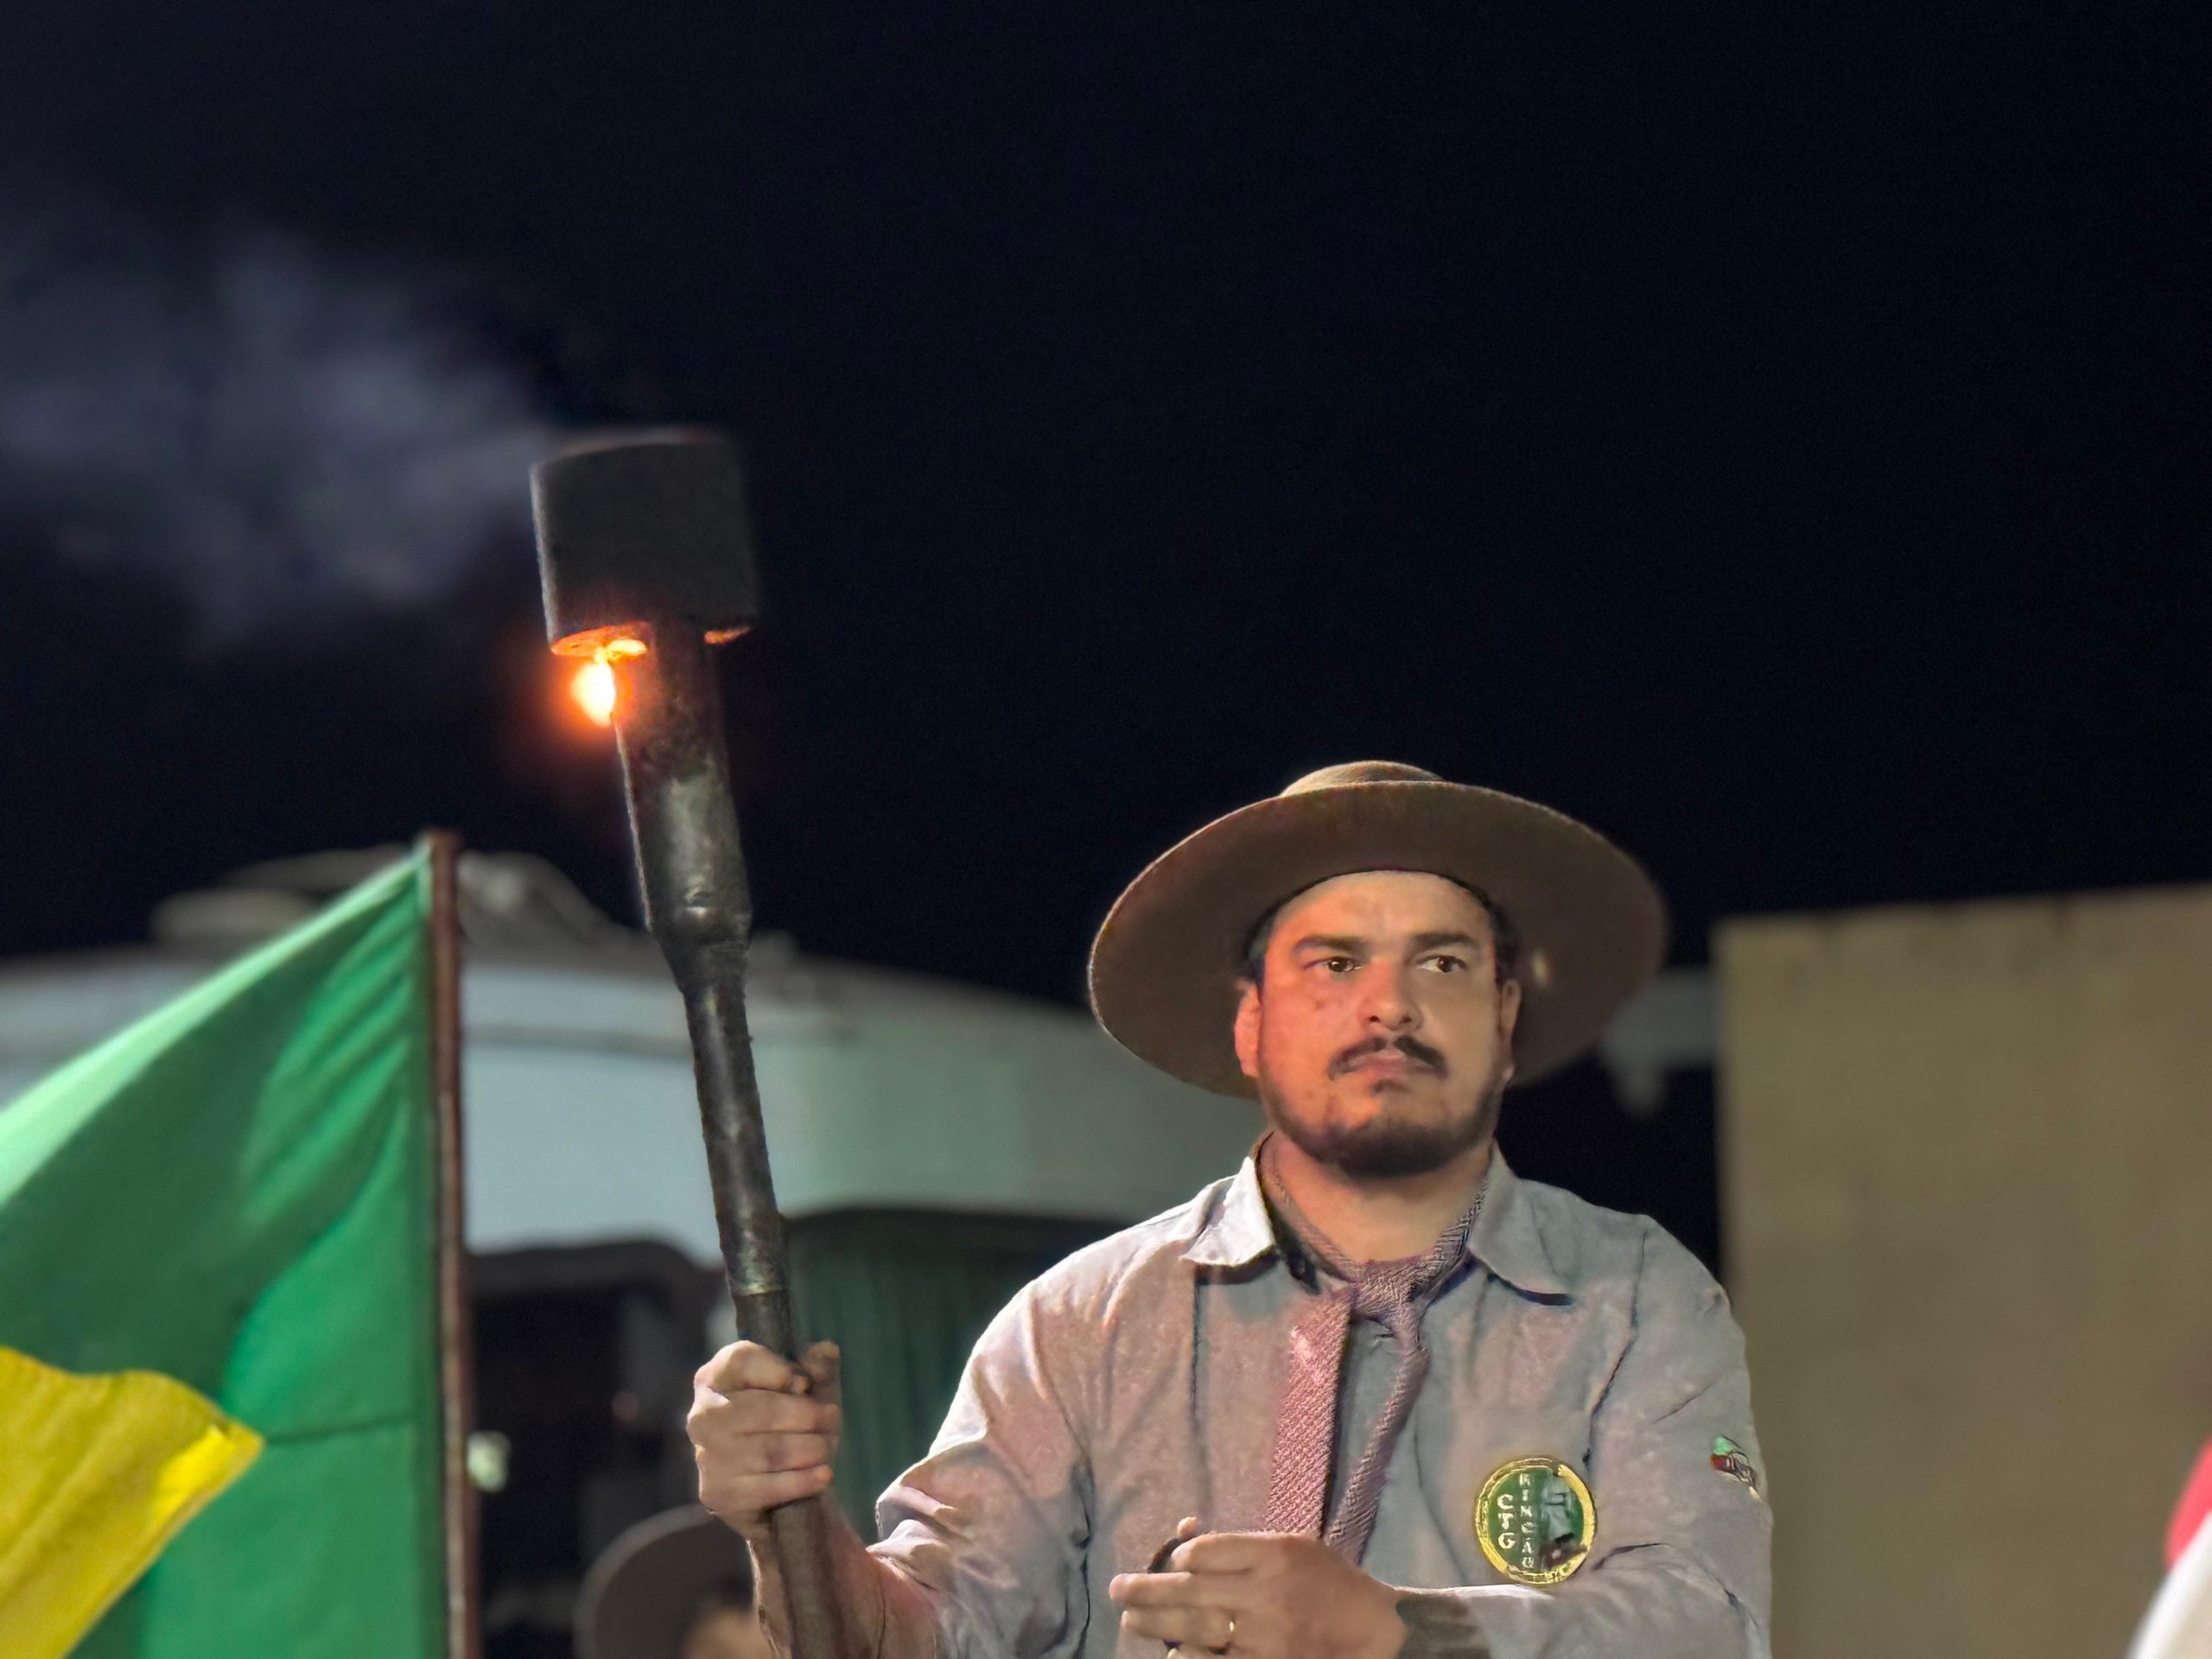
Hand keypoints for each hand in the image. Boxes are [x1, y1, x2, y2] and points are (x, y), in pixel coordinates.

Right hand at [687, 1339, 841, 1539]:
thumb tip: (827, 1350)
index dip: (779, 1370)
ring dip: (811, 1449)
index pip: (741, 1360)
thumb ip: (818, 1367)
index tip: (805, 1384)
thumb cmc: (792, 1425)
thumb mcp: (810, 1391)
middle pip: (764, 1409)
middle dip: (809, 1415)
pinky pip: (770, 1486)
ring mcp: (707, 1456)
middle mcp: (703, 1415)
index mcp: (715, 1378)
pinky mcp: (717, 1494)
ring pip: (771, 1450)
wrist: (776, 1491)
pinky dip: (803, 1481)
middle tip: (832, 1419)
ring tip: (827, 1448)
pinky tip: (823, 1475)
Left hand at [1109, 1531, 1406, 1658]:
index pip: (1207, 1550)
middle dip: (1146, 1589)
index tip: (1173, 1561)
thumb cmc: (1328, 1583)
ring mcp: (1263, 1636)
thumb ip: (1241, 1544)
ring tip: (1131, 1620)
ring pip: (1195, 1628)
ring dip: (1156, 1624)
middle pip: (1191, 1589)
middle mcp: (1265, 1593)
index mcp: (1274, 1554)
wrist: (1373, 1634)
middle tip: (1117, 1589)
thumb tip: (1183, 1537)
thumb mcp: (1292, 1547)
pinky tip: (1171, 1654)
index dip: (1181, 1556)